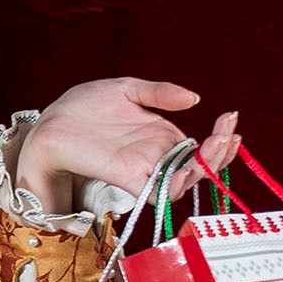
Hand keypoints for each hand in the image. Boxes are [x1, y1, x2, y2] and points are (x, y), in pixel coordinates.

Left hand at [14, 78, 239, 214]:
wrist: (52, 120)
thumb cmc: (84, 106)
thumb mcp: (128, 90)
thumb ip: (160, 93)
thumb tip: (193, 98)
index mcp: (160, 136)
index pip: (199, 148)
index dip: (219, 139)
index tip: (230, 120)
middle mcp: (156, 156)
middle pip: (199, 167)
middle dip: (221, 153)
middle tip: (229, 133)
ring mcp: (142, 168)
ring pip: (184, 181)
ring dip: (206, 167)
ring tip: (217, 144)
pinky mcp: (125, 176)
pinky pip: (156, 191)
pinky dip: (174, 186)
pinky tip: (187, 171)